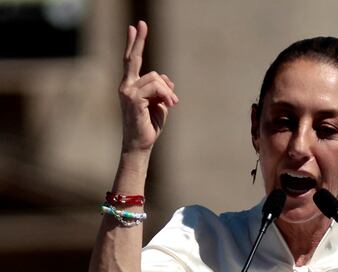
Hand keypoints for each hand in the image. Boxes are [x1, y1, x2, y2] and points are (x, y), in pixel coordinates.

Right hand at [118, 21, 178, 152]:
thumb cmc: (150, 125)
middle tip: (141, 23)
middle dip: (139, 40)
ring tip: (172, 104)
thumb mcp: (161, 104)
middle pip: (134, 58)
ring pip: (156, 77)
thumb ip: (163, 89)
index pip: (132, 60)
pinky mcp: (132, 97)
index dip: (134, 43)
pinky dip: (166, 95)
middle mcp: (126, 85)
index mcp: (132, 85)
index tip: (135, 27)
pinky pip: (156, 87)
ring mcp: (126, 91)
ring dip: (168, 91)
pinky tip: (169, 105)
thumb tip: (168, 78)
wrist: (142, 143)